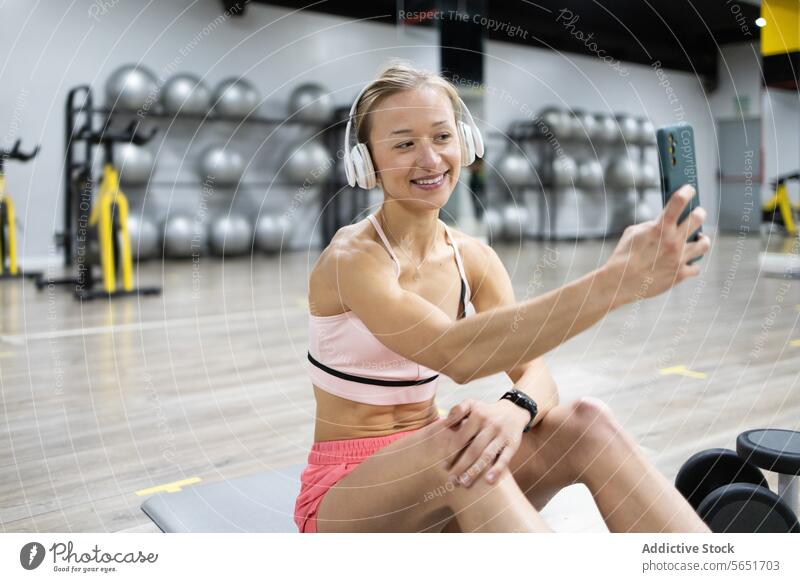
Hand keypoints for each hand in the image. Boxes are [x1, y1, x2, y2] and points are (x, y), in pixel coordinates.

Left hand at [442, 398, 529, 487]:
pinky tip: (488, 481)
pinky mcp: (513, 444)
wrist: (514, 410)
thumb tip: (445, 423)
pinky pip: (505, 458)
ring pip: (487, 455)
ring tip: (465, 483)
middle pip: (473, 449)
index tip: (444, 466)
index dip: (452, 453)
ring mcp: (502, 435)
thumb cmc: (487, 411)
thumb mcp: (472, 404)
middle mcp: (490, 425)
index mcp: (477, 415)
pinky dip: (497, 470)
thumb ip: (458, 410)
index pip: (461, 437)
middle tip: (452, 480)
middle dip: (461, 466)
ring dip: (475, 471)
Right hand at [604, 185, 710, 305]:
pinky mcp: (679, 275)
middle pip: (699, 218)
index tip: (689, 189)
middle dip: (699, 213)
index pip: (679, 201)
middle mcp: (673, 241)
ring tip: (698, 239)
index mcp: (660, 228)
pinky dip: (691, 264)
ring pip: (704, 244)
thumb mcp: (633, 232)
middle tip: (697, 214)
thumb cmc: (623, 255)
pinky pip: (695, 267)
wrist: (619, 283)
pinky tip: (686, 262)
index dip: (687, 191)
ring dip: (701, 239)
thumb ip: (652, 225)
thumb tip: (665, 223)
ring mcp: (679, 259)